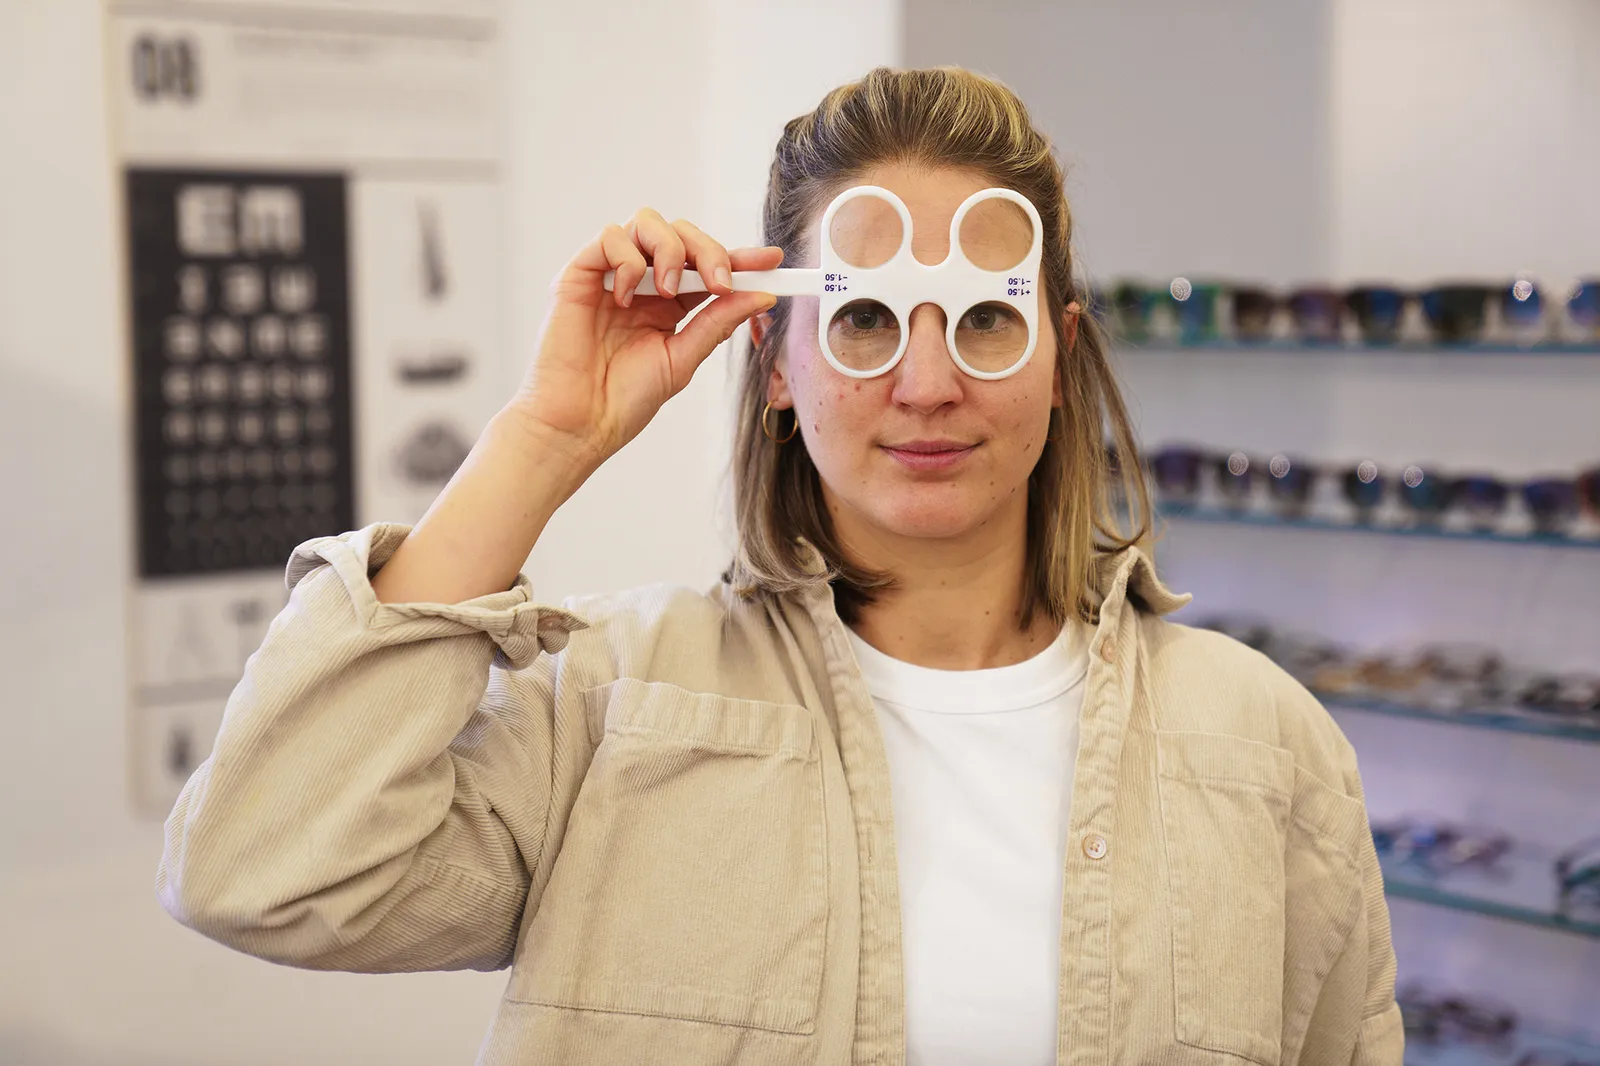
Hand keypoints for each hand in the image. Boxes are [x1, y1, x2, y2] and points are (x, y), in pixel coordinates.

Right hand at [507, 208, 781, 470]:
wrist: (580, 422)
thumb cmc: (623, 399)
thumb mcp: (682, 358)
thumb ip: (717, 322)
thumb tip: (762, 296)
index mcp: (670, 304)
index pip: (709, 267)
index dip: (740, 257)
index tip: (772, 260)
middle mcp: (643, 282)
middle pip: (682, 234)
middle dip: (709, 251)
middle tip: (720, 283)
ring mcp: (612, 275)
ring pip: (647, 223)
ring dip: (670, 250)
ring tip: (670, 290)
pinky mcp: (580, 274)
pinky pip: (610, 237)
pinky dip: (628, 260)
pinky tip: (628, 296)